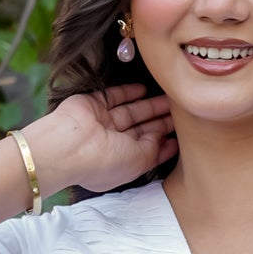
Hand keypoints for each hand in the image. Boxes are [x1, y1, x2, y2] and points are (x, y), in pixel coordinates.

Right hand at [29, 89, 175, 194]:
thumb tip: (165, 138)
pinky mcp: (93, 104)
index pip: (146, 152)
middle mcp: (111, 145)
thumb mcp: (139, 161)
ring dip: (150, 106)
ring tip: (171, 99)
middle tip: (181, 112)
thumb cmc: (103, 162)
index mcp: (120, 164)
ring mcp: (102, 124)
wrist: (69, 147)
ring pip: (132, 112)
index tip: (183, 137)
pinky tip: (145, 89)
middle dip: (161, 122)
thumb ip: (154, 149)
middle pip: (142, 130)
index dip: (164, 144)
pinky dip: (129, 93)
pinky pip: (115, 96)